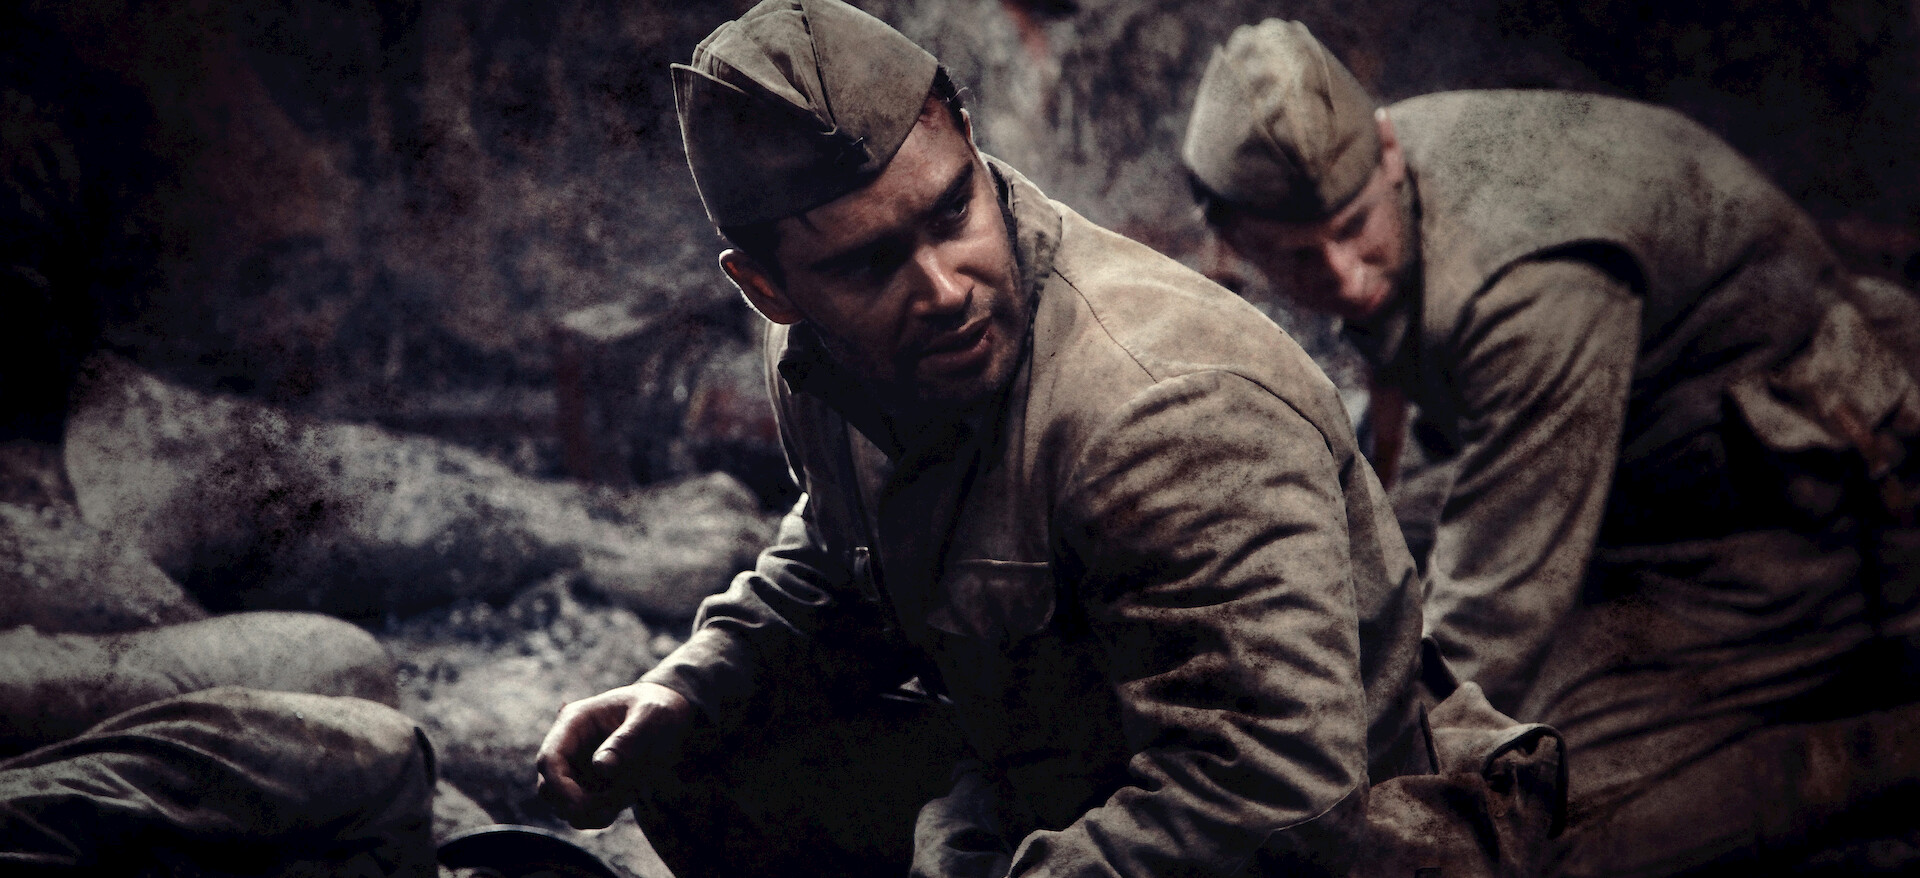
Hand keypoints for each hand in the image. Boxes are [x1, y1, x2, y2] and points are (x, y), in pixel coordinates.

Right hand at [534, 681, 694, 828]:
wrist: (671, 719)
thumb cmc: (659, 710)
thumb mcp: (651, 717)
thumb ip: (627, 740)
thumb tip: (601, 767)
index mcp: (575, 722)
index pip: (549, 759)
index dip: (559, 787)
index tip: (583, 804)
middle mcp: (569, 748)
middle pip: (549, 789)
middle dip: (579, 805)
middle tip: (617, 801)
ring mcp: (577, 769)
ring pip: (566, 806)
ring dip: (596, 811)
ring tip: (632, 790)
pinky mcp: (589, 786)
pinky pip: (586, 812)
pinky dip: (606, 813)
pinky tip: (631, 792)